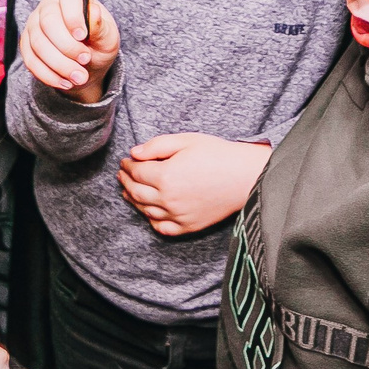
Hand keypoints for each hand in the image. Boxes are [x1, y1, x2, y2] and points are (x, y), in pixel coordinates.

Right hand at [21, 0, 118, 101]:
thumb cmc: (99, 43)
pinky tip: (65, 82)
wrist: (86, 65)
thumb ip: (101, 26)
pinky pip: (31, 61)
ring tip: (80, 77)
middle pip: (48, 22)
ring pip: (39, 44)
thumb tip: (94, 12)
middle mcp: (49, 5)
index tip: (83, 36)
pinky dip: (49, 75)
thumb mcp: (108, 37)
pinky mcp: (26, 45)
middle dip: (68, 46)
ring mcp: (34, 25)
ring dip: (60, 65)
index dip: (73, 16)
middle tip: (85, 60)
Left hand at [117, 133, 269, 235]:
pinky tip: (149, 212)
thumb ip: (157, 146)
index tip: (125, 161)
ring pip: (145, 210)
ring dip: (133, 200)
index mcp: (165, 176)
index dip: (128, 165)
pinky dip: (151, 220)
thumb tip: (134, 153)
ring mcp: (178, 215)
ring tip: (129, 191)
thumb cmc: (218, 154)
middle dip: (126, 181)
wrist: (245, 177)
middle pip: (136, 192)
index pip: (136, 171)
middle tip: (123, 174)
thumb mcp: (187, 140)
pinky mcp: (189, 226)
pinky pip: (162, 228)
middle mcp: (168, 199)